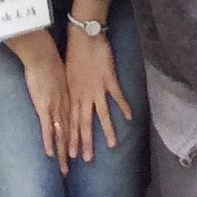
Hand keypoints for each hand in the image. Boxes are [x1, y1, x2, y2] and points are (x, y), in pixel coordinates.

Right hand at [7, 29, 71, 175]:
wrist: (44, 54)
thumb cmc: (52, 62)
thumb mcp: (65, 76)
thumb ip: (66, 87)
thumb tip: (65, 92)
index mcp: (72, 98)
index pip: (78, 121)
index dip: (82, 136)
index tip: (85, 147)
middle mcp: (67, 105)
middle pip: (74, 130)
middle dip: (79, 147)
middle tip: (84, 162)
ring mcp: (56, 107)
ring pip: (63, 133)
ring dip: (67, 150)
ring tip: (68, 167)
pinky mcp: (45, 106)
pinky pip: (48, 127)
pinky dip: (49, 141)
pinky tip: (51, 154)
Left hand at [62, 21, 133, 160]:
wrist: (83, 37)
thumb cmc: (73, 54)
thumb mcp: (68, 76)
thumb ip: (72, 92)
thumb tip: (73, 104)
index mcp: (72, 95)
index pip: (71, 121)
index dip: (72, 138)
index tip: (72, 154)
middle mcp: (83, 95)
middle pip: (84, 123)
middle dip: (86, 142)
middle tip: (88, 158)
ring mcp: (97, 88)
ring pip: (101, 114)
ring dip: (106, 130)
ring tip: (112, 144)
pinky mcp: (109, 79)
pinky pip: (117, 96)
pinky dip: (123, 107)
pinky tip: (129, 118)